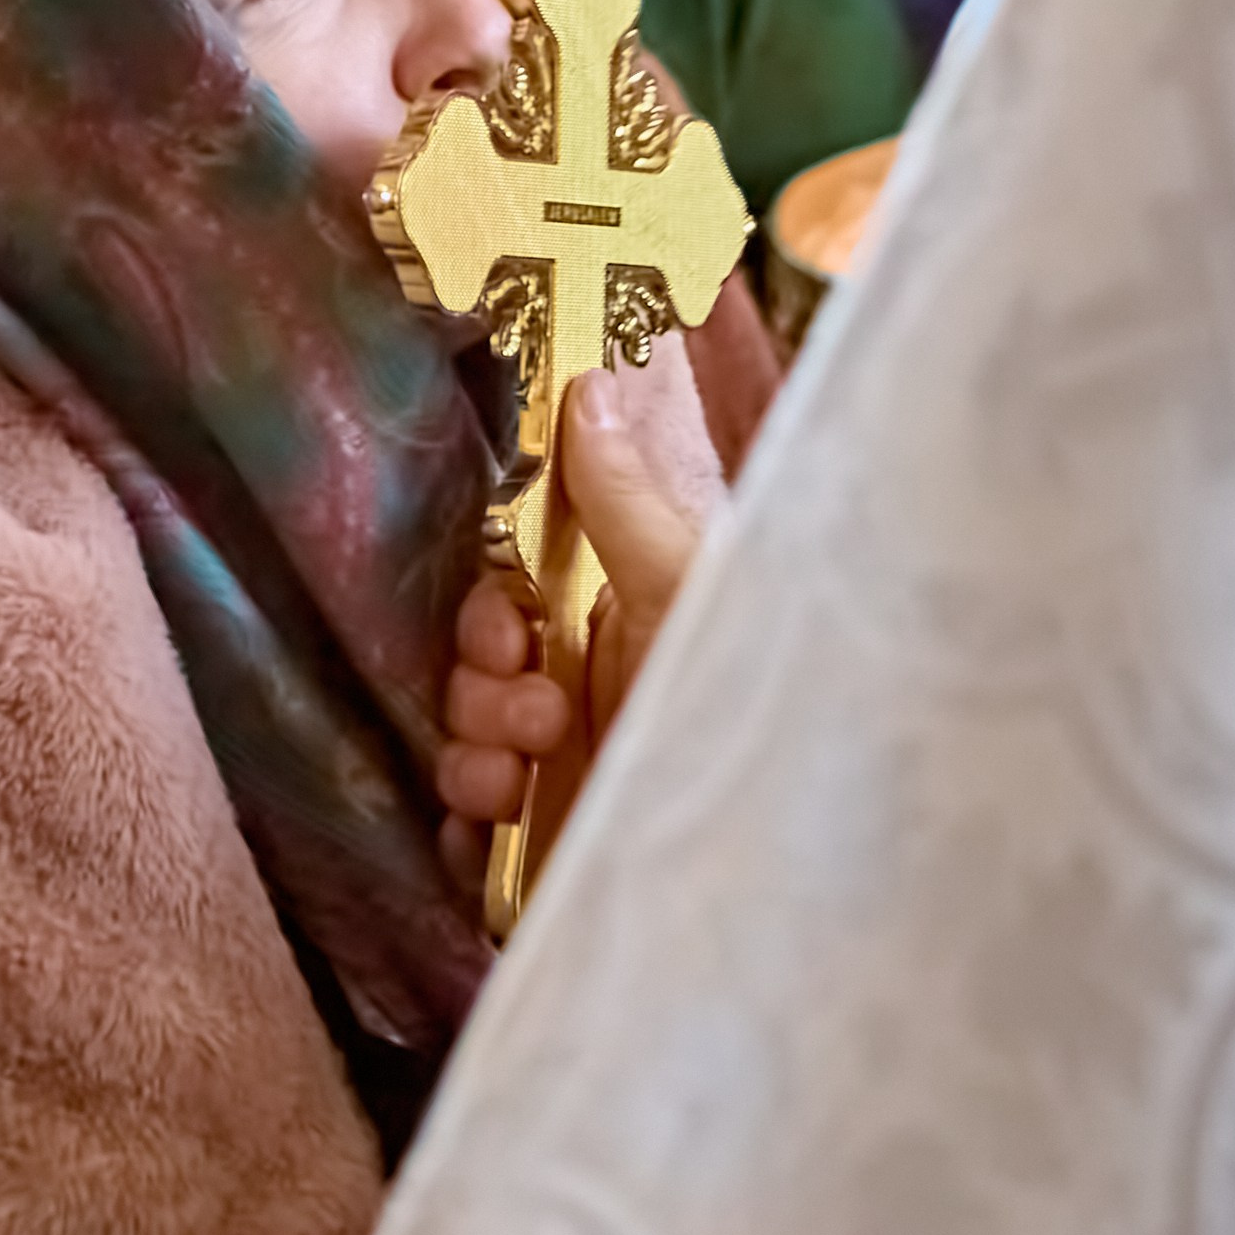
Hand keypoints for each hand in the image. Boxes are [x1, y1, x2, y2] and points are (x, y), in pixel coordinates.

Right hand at [436, 330, 719, 858]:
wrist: (772, 844)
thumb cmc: (750, 691)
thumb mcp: (687, 582)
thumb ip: (623, 496)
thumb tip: (589, 383)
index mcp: (620, 622)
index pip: (508, 600)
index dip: (491, 612)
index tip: (513, 627)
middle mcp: (589, 692)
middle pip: (475, 673)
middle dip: (485, 689)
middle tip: (541, 710)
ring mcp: (567, 774)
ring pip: (461, 748)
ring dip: (474, 755)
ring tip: (528, 774)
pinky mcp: (550, 851)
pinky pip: (465, 833)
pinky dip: (465, 828)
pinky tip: (501, 825)